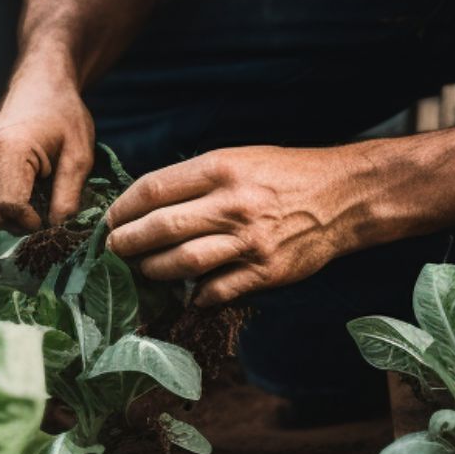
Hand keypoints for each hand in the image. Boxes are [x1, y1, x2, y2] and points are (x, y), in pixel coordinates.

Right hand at [0, 64, 94, 231]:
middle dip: (13, 224)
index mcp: (12, 150)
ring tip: (26, 210)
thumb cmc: (64, 116)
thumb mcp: (80, 154)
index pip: (9, 204)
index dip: (29, 221)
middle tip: (38, 217)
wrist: (40, 85)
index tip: (48, 218)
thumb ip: (70, 193)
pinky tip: (11, 204)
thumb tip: (58, 226)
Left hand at [105, 145, 374, 305]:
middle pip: (160, 228)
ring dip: (153, 271)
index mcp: (220, 169)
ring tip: (143, 270)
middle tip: (113, 250)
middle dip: (126, 243)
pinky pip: (217, 290)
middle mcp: (231, 204)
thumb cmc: (284, 173)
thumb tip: (146, 205)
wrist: (343, 195)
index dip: (123, 208)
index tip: (111, 219)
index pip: (152, 190)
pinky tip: (188, 293)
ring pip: (183, 263)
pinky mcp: (266, 271)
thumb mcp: (237, 158)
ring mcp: (249, 241)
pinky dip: (196, 295)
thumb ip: (195, 180)